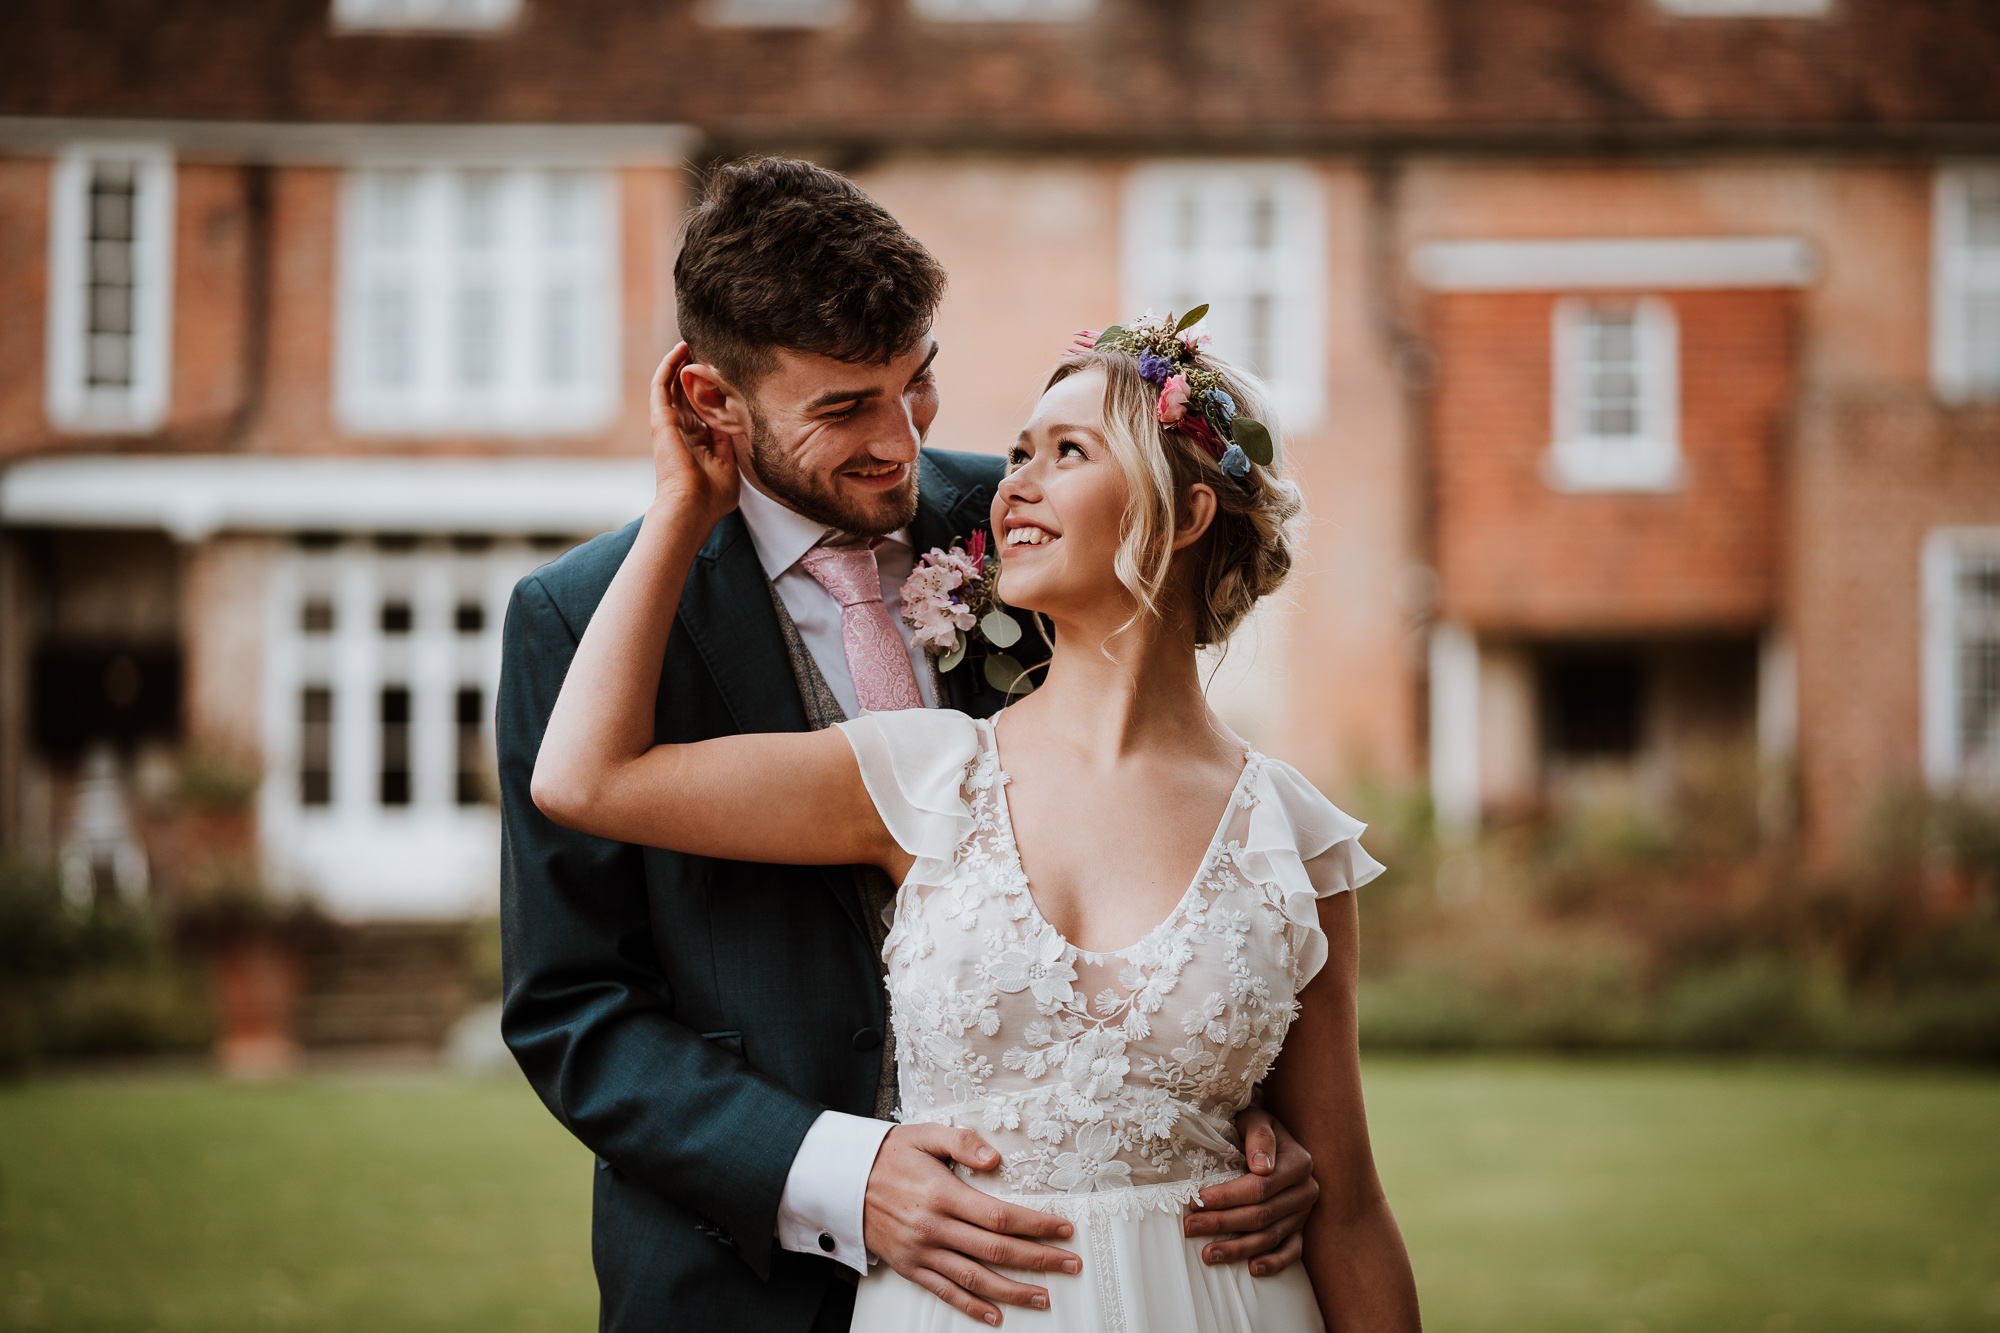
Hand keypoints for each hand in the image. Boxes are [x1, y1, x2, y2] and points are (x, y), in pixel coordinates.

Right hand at [648, 344, 738, 530]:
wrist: (692, 507)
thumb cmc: (711, 498)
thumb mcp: (729, 465)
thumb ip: (729, 442)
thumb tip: (736, 418)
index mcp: (697, 443)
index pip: (702, 409)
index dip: (710, 391)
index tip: (723, 374)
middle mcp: (681, 432)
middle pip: (686, 394)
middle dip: (694, 372)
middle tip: (706, 351)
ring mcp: (669, 425)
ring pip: (672, 385)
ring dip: (680, 364)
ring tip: (691, 344)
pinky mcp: (661, 420)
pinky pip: (661, 386)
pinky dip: (668, 366)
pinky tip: (679, 350)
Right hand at [864, 1124, 1079, 1325]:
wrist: (840, 1181)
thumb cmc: (888, 1155)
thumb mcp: (924, 1135)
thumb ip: (962, 1142)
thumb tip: (995, 1159)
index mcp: (943, 1194)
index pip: (1000, 1216)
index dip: (1036, 1225)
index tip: (1064, 1229)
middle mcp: (934, 1228)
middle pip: (996, 1251)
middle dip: (1038, 1260)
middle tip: (1070, 1263)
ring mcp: (922, 1252)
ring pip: (975, 1279)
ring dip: (1013, 1291)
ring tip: (1044, 1297)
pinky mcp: (910, 1267)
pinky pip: (945, 1292)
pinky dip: (972, 1308)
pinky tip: (996, 1316)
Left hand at [1186, 1105, 1319, 1274]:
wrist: (1273, 1136)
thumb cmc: (1256, 1126)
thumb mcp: (1256, 1118)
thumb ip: (1259, 1136)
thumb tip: (1261, 1166)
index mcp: (1298, 1163)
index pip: (1259, 1187)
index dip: (1227, 1196)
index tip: (1197, 1200)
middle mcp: (1306, 1190)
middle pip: (1261, 1214)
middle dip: (1223, 1223)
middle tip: (1190, 1227)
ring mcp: (1304, 1212)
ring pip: (1271, 1236)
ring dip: (1238, 1249)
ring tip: (1208, 1253)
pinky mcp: (1301, 1228)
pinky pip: (1292, 1250)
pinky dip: (1274, 1262)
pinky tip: (1252, 1269)